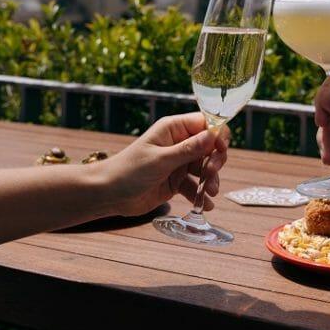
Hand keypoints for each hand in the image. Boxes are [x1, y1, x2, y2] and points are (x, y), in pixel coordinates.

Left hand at [97, 112, 228, 216]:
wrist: (109, 195)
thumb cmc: (129, 170)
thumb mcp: (161, 160)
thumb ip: (189, 149)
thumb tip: (214, 135)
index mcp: (173, 129)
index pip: (205, 123)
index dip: (217, 135)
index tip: (220, 150)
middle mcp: (178, 143)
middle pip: (209, 146)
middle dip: (215, 160)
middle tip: (212, 174)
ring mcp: (178, 162)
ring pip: (204, 167)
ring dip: (211, 179)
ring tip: (209, 192)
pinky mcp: (175, 181)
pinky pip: (194, 185)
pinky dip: (201, 194)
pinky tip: (206, 205)